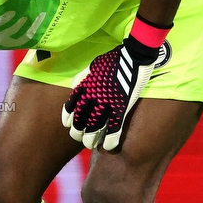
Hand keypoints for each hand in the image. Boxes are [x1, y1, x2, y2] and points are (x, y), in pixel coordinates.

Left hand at [62, 34, 158, 150]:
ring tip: (91, 145)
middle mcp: (92, 98)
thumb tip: (74, 87)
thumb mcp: (91, 66)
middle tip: (80, 139)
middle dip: (78, 133)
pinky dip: (111, 139)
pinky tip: (109, 147)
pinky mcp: (122, 107)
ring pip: (95, 128)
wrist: (133, 55)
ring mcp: (107, 104)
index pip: (71, 108)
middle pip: (80, 121)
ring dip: (91, 140)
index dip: (69, 119)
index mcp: (84, 88)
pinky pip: (115, 128)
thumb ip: (82, 78)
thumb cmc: (112, 59)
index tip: (69, 125)